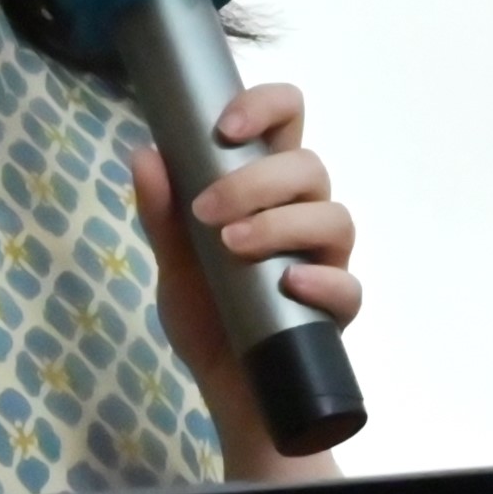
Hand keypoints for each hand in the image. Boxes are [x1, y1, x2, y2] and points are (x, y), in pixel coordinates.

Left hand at [138, 82, 361, 450]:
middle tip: (207, 211)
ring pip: (334, 218)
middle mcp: (304, 214)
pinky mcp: (337, 309)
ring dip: (282, 224)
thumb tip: (144, 153)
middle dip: (256, 180)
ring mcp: (326, 260)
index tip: (225, 128)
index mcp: (269, 187)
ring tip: (234, 246)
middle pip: (308, 166)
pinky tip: (288, 283)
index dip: (265, 106)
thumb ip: (162, 212)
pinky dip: (321, 280)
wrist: (223, 387)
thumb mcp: (172, 261)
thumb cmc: (206, 312)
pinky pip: (348, 287)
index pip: (286, 122)